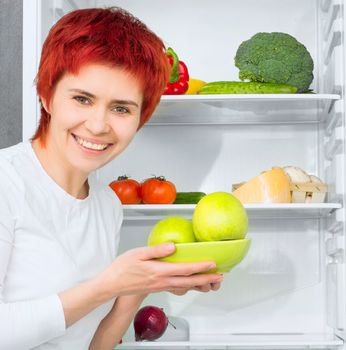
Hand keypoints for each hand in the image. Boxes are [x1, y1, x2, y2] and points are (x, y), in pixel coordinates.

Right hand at [96, 243, 222, 300]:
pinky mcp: (158, 287)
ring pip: (185, 286)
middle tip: (220, 277)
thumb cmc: (123, 268)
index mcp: (159, 271)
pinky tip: (191, 283)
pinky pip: (177, 288)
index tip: (213, 264)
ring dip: (199, 284)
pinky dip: (189, 286)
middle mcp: (162, 281)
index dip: (200, 267)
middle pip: (189, 281)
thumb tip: (173, 246)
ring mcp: (161, 286)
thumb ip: (156, 250)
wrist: (112, 284)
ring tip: (211, 282)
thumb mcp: (138, 254)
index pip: (184, 269)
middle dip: (206, 280)